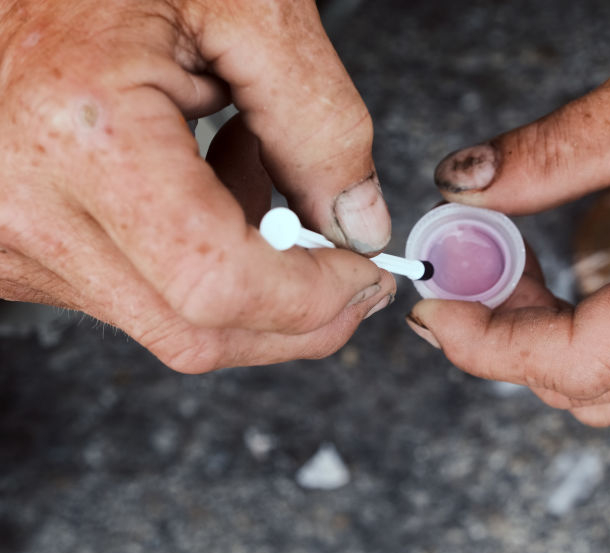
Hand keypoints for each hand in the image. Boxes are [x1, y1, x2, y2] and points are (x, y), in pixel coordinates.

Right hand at [0, 0, 394, 371]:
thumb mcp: (248, 8)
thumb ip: (318, 120)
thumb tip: (361, 226)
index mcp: (82, 135)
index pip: (217, 281)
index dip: (315, 297)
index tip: (366, 278)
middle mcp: (26, 204)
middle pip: (194, 330)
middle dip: (295, 312)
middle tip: (344, 262)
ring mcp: (8, 238)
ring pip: (166, 320)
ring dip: (245, 275)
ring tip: (246, 163)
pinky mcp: (14, 248)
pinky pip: (129, 294)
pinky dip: (195, 263)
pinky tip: (200, 181)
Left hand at [409, 0, 609, 424]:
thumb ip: (546, 157)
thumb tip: (462, 189)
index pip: (582, 362)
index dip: (489, 343)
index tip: (434, 303)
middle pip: (597, 387)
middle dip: (511, 341)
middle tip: (465, 270)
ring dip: (551, 339)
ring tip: (508, 265)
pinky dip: (596, 329)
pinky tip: (569, 272)